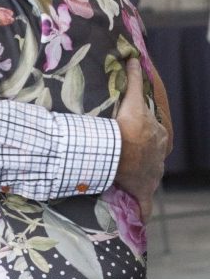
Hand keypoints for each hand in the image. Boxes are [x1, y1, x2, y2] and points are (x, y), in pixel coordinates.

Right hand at [114, 58, 167, 221]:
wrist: (118, 155)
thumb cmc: (126, 130)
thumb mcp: (131, 102)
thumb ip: (134, 80)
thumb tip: (136, 58)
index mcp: (159, 136)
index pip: (156, 130)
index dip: (146, 128)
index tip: (136, 128)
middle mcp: (159, 156)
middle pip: (154, 152)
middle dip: (145, 151)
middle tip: (129, 149)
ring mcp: (152, 175)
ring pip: (149, 174)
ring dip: (140, 175)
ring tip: (127, 175)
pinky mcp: (143, 192)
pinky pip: (143, 206)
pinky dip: (141, 212)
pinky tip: (139, 220)